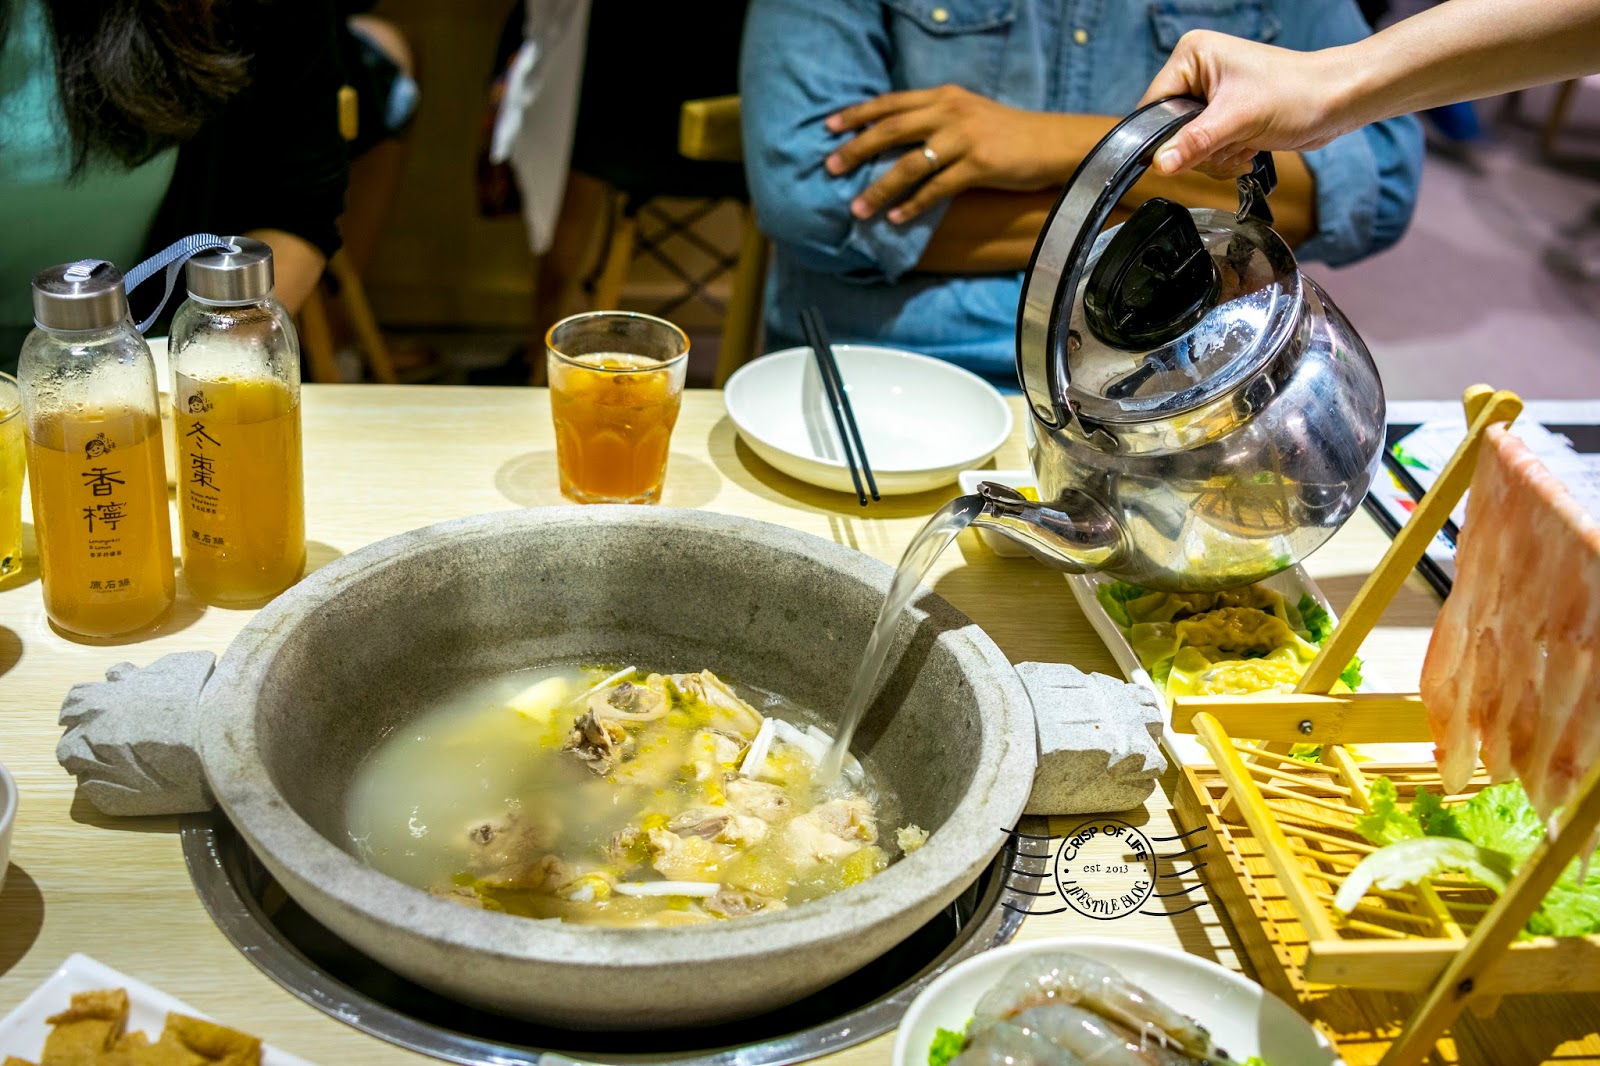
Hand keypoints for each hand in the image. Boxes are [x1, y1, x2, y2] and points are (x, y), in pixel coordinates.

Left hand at [825, 85, 1076, 223]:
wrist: (1053, 142)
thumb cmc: (1007, 134)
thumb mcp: (968, 114)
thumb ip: (934, 120)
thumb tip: (894, 138)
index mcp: (944, 97)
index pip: (892, 103)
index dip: (858, 114)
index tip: (830, 127)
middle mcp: (950, 112)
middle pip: (891, 130)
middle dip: (857, 149)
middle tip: (830, 168)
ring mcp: (964, 138)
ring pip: (909, 164)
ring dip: (879, 188)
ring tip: (857, 208)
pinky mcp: (979, 165)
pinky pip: (936, 189)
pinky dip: (913, 206)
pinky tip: (896, 219)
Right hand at [1140, 30, 1357, 177]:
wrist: (1336, 102)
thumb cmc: (1297, 92)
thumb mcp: (1238, 120)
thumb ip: (1194, 143)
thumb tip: (1160, 164)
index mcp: (1192, 56)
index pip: (1153, 106)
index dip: (1165, 135)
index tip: (1187, 150)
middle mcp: (1198, 72)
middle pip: (1170, 130)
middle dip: (1199, 148)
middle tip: (1229, 142)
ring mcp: (1212, 95)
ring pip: (1188, 146)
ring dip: (1216, 156)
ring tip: (1244, 143)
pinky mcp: (1225, 115)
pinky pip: (1207, 149)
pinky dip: (1225, 157)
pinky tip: (1248, 147)